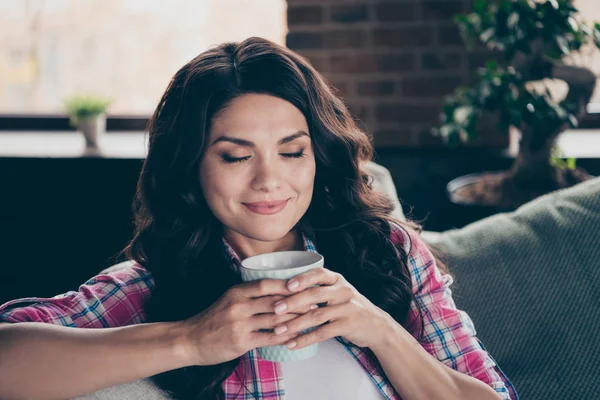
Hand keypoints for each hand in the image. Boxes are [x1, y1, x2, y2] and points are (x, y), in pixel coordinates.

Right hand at [180, 279, 316, 365]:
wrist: (190, 339)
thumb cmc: (213, 319)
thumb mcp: (228, 299)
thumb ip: (249, 294)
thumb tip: (277, 289)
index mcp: (237, 292)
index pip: (266, 284)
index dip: (286, 285)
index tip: (304, 285)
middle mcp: (239, 305)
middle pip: (274, 301)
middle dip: (297, 302)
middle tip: (315, 302)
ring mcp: (239, 324)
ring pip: (274, 319)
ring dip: (295, 320)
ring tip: (310, 319)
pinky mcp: (241, 341)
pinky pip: (268, 338)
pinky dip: (284, 337)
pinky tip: (295, 336)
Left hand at [271, 268, 393, 350]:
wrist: (377, 325)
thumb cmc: (349, 307)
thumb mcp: (339, 292)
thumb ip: (318, 289)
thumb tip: (283, 289)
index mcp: (337, 280)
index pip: (318, 273)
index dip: (302, 278)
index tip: (286, 285)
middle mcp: (343, 291)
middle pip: (315, 294)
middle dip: (292, 302)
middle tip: (275, 309)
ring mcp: (347, 308)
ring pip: (316, 315)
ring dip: (295, 324)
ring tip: (278, 330)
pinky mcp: (348, 326)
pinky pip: (323, 333)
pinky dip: (305, 339)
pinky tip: (292, 344)